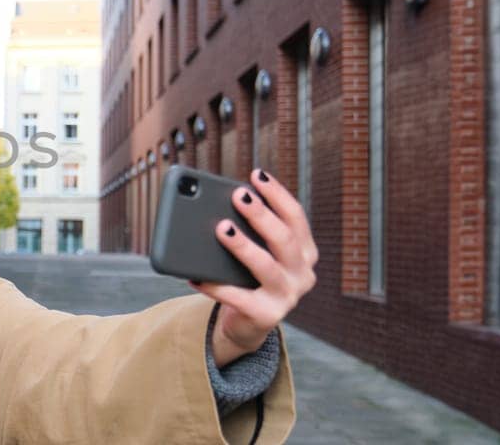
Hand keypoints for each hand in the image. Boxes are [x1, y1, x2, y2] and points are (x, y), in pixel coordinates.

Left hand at [188, 168, 318, 366]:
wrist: (246, 324)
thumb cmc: (248, 278)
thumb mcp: (255, 252)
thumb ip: (248, 231)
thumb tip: (217, 204)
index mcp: (304, 251)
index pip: (295, 217)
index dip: (277, 194)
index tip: (256, 174)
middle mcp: (303, 273)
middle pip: (283, 239)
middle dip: (260, 214)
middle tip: (237, 196)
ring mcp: (288, 296)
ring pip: (265, 266)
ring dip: (243, 246)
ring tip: (221, 228)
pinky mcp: (267, 316)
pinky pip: (238, 297)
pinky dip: (215, 285)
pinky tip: (195, 275)